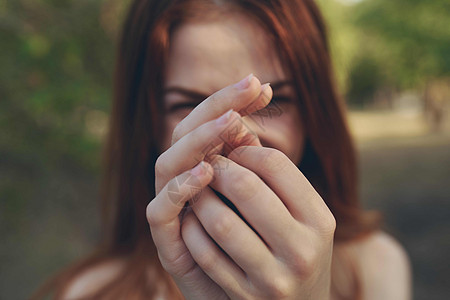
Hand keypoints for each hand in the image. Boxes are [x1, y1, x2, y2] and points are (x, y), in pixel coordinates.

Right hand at [146, 74, 272, 298]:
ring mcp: (172, 207)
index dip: (234, 101)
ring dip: (199, 141)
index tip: (263, 87)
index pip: (212, 123)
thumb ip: (251, 167)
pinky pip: (161, 209)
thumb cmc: (257, 244)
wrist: (245, 299)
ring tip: (230, 122)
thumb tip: (248, 126)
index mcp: (204, 165)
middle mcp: (183, 180)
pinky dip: (179, 188)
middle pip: (187, 133)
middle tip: (247, 90)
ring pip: (168, 163)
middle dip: (218, 108)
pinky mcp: (165, 239)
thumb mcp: (261, 201)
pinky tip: (206, 172)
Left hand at [180, 147, 335, 298]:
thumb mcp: (300, 216)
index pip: (274, 164)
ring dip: (201, 199)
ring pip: (220, 221)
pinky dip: (193, 231)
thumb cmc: (296, 249)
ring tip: (198, 191)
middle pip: (245, 186)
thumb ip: (275, 177)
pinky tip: (193, 222)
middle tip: (208, 166)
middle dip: (218, 169)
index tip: (231, 152)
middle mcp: (302, 249)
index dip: (244, 150)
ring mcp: (274, 277)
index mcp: (319, 220)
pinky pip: (206, 254)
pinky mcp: (246, 297)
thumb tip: (235, 126)